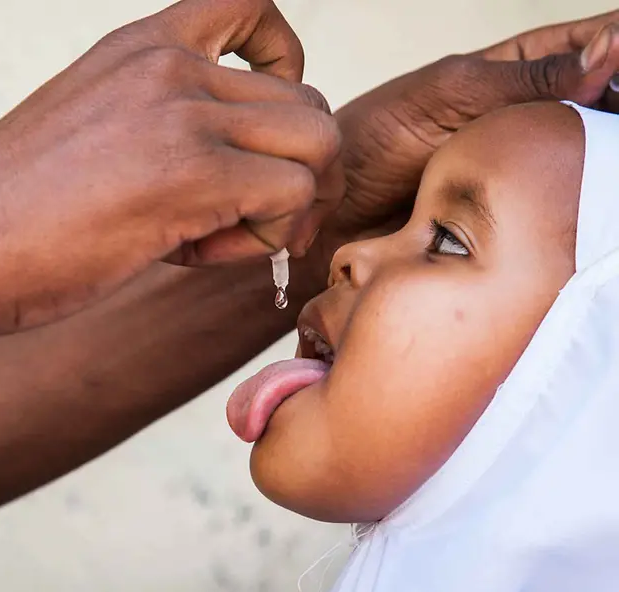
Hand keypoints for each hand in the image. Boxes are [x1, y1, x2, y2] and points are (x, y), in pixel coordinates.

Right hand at [0, 0, 341, 335]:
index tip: (254, 127)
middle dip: (287, 173)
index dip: (284, 64)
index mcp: (141, 46)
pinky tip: (189, 254)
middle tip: (229, 218)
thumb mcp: (87, 128)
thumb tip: (233, 172)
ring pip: (317, 145)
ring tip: (208, 237)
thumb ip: (159, 123)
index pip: (255, 5)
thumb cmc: (6, 207)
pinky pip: (292, 197)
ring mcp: (182, 113)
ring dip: (281, 207)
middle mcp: (170, 65)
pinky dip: (261, 239)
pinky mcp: (189, 174)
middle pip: (309, 103)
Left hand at [327, 11, 618, 243]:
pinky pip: (570, 205)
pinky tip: (601, 205)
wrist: (334, 208)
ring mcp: (528, 164)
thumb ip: (528, 77)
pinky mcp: (522, 213)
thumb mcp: (451, 94)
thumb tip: (611, 49)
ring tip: (613, 172)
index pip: (595, 45)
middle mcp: (531, 116)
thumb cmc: (376, 140)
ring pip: (596, 154)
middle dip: (618, 110)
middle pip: (604, 103)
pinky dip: (591, 203)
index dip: (618, 51)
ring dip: (610, 159)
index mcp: (519, 71)